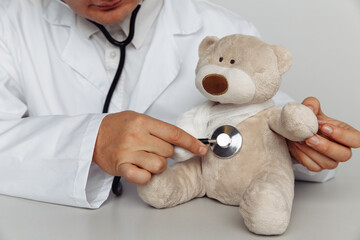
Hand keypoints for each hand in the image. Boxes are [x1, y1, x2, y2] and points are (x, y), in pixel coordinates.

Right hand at [93, 111, 207, 183]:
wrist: (92, 135)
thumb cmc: (117, 126)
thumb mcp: (138, 118)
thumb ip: (158, 128)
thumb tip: (181, 140)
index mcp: (143, 122)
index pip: (175, 134)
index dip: (192, 143)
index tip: (202, 149)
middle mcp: (137, 136)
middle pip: (169, 152)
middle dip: (166, 153)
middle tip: (153, 149)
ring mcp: (129, 152)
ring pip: (159, 165)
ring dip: (156, 165)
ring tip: (145, 159)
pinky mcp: (121, 166)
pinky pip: (144, 177)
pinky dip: (146, 176)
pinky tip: (140, 169)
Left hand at [288, 97, 359, 171]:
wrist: (294, 131)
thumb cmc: (309, 121)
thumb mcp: (311, 108)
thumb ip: (311, 104)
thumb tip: (309, 108)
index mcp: (346, 133)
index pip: (356, 139)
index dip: (343, 135)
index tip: (325, 127)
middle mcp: (341, 149)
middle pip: (344, 155)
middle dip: (326, 147)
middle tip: (310, 138)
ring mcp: (330, 160)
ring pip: (327, 163)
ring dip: (311, 152)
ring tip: (300, 140)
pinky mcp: (318, 166)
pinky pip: (313, 166)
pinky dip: (302, 156)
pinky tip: (297, 145)